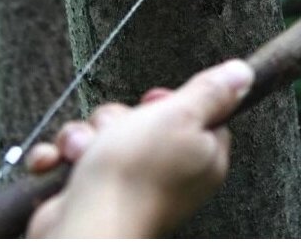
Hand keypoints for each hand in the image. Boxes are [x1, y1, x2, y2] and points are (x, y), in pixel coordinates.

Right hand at [25, 59, 254, 237]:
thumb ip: (211, 92)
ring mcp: (127, 184)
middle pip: (141, 118)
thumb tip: (243, 73)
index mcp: (200, 156)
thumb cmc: (134, 172)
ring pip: (101, 133)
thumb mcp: (181, 115)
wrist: (83, 227)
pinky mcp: (90, 192)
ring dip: (82, 137)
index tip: (154, 104)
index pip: (194, 114)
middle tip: (114, 133)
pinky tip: (57, 165)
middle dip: (115, 119)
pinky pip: (72, 158)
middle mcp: (167, 172)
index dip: (170, 103)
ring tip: (81, 154)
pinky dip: (59, 159)